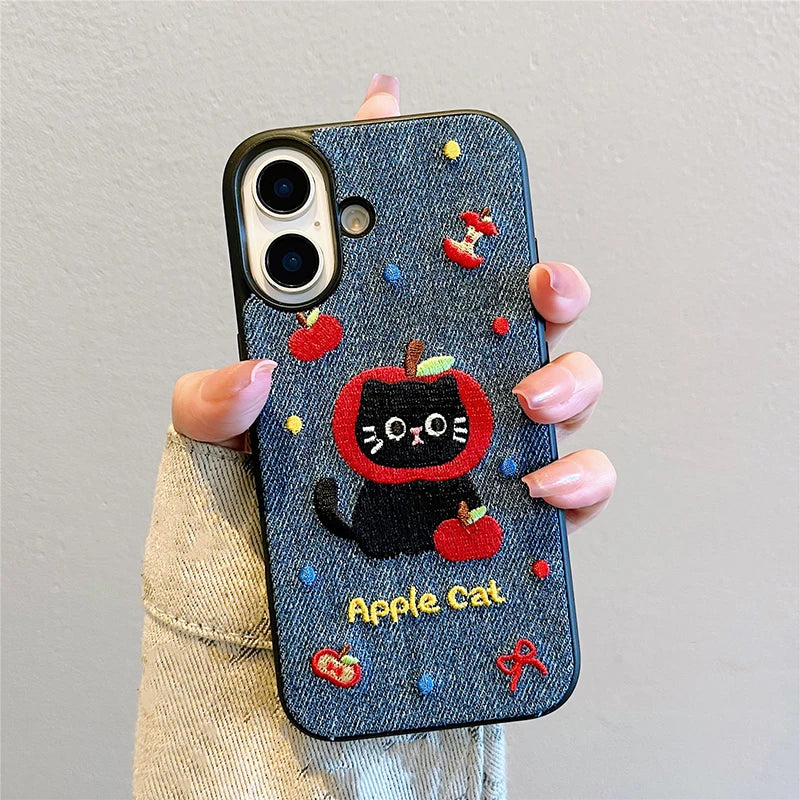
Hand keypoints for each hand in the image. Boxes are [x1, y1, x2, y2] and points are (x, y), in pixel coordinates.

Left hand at [172, 74, 613, 531]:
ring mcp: (485, 448)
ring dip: (568, 380)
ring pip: (565, 390)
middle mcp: (449, 389)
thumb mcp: (220, 450)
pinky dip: (577, 482)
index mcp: (383, 352)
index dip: (424, 196)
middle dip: (546, 282)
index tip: (417, 135)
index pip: (421, 266)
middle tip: (535, 280)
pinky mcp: (509, 516)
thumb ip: (212, 406)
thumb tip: (250, 369)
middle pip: (522, 316)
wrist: (272, 609)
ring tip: (531, 398)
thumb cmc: (256, 518)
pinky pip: (571, 491)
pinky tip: (541, 489)